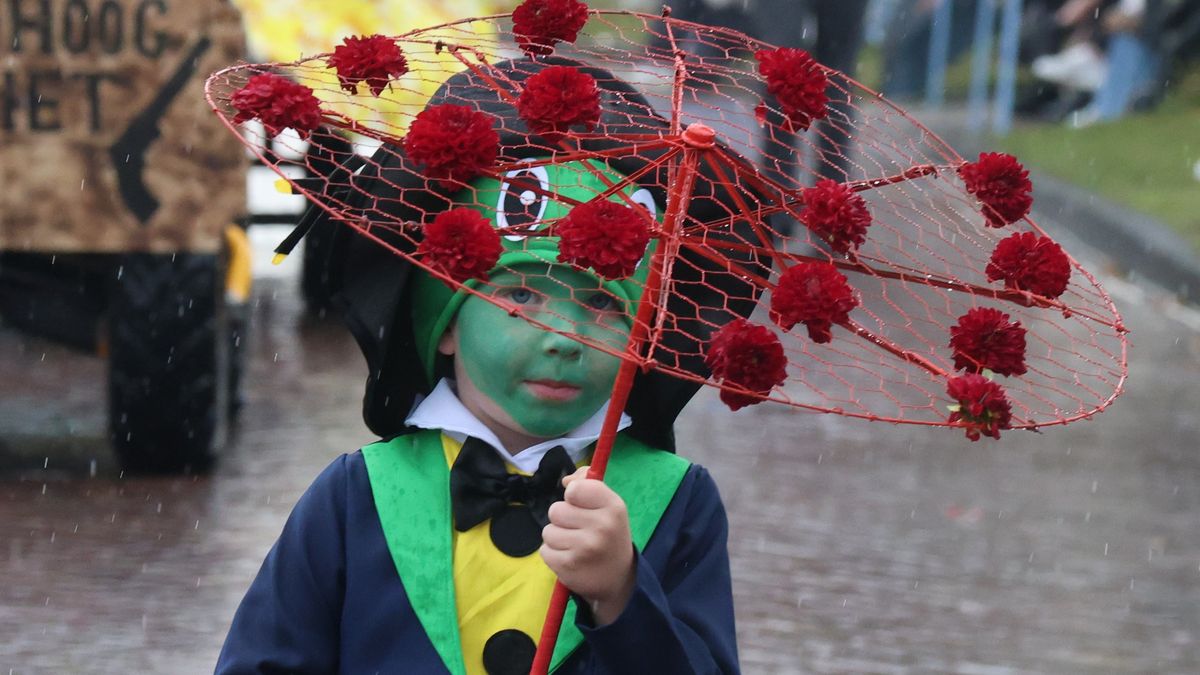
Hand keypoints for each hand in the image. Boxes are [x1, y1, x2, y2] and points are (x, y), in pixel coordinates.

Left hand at [540, 466, 635, 625]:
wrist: (619, 579)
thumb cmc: (610, 535)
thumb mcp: (609, 506)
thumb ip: (588, 484)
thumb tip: (566, 480)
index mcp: (613, 507)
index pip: (575, 489)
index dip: (573, 496)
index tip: (582, 505)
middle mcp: (601, 526)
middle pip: (556, 510)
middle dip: (562, 519)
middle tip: (579, 529)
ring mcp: (584, 548)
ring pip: (548, 531)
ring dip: (556, 537)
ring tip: (574, 545)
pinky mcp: (568, 567)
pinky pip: (544, 551)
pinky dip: (553, 554)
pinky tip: (570, 558)